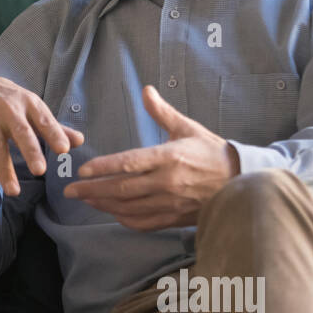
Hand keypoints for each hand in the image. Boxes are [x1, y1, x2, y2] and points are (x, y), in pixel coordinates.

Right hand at [0, 75, 84, 195]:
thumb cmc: (11, 102)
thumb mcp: (32, 108)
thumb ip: (54, 127)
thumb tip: (80, 141)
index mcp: (28, 104)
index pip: (43, 120)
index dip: (54, 134)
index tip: (64, 149)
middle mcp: (8, 110)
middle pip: (20, 131)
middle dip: (30, 151)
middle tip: (40, 171)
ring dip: (4, 170)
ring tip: (14, 191)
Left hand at [62, 85, 239, 230]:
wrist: (242, 180)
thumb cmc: (213, 152)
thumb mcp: (188, 128)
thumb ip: (162, 112)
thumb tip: (146, 90)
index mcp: (169, 157)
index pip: (129, 163)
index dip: (103, 168)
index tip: (82, 171)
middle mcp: (168, 182)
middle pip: (122, 189)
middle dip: (93, 190)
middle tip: (70, 191)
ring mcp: (171, 202)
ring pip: (129, 208)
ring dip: (103, 205)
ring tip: (85, 200)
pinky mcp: (175, 217)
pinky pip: (144, 222)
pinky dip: (124, 219)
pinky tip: (111, 213)